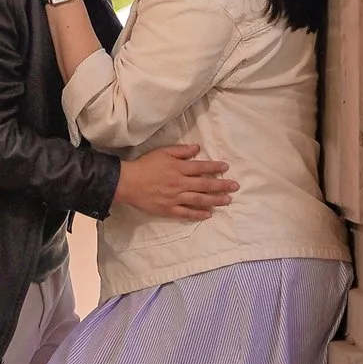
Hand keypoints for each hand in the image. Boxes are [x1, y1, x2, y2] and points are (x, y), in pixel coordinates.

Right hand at [114, 142, 237, 221]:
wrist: (127, 182)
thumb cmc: (144, 165)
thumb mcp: (162, 152)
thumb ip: (181, 151)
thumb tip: (197, 148)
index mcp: (178, 168)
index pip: (201, 168)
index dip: (215, 167)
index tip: (226, 168)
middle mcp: (180, 183)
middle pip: (204, 185)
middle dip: (222, 185)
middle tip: (235, 187)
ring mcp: (175, 198)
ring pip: (199, 200)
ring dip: (215, 200)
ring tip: (227, 201)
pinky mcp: (168, 209)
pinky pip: (186, 213)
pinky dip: (198, 214)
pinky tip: (208, 214)